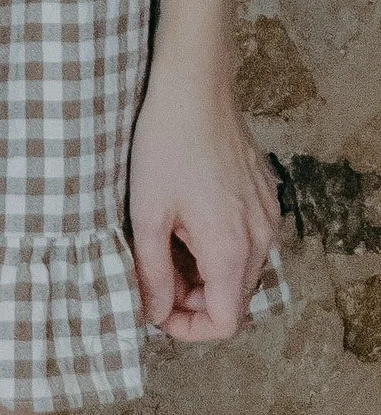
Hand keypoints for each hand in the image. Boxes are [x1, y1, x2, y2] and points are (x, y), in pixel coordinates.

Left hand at [128, 61, 281, 343]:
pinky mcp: (266, 196)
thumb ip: (152, 272)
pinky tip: (189, 214)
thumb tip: (153, 313)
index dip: (188, 328)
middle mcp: (260, 240)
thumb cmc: (166, 144)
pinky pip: (248, 240)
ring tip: (167, 238)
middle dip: (192, 298)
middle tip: (154, 271)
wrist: (194, 86)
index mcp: (231, 250)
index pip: (225, 323)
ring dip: (205, 270)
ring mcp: (268, 216)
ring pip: (240, 270)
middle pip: (233, 298)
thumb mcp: (147, 212)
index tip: (157, 308)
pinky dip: (220, 244)